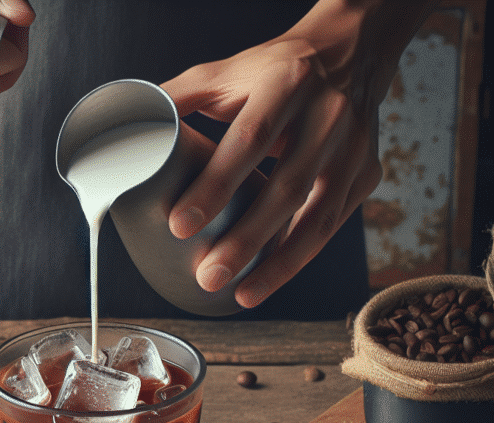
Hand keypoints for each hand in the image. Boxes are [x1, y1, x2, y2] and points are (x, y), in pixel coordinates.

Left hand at [162, 0, 432, 308]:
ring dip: (279, 264)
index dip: (214, 186)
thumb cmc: (276, 70)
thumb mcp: (228, 70)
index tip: (180, 226)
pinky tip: (270, 279)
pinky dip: (299, 257)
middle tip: (208, 277)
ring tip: (242, 295)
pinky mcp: (365, 175)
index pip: (249, 140)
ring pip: (318, 218)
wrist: (350, 54)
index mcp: (286, 83)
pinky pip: (331, 225)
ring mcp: (353, 149)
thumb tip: (129, 129)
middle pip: (287, 189)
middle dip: (246, 240)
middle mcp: (328, 115)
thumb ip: (179, 98)